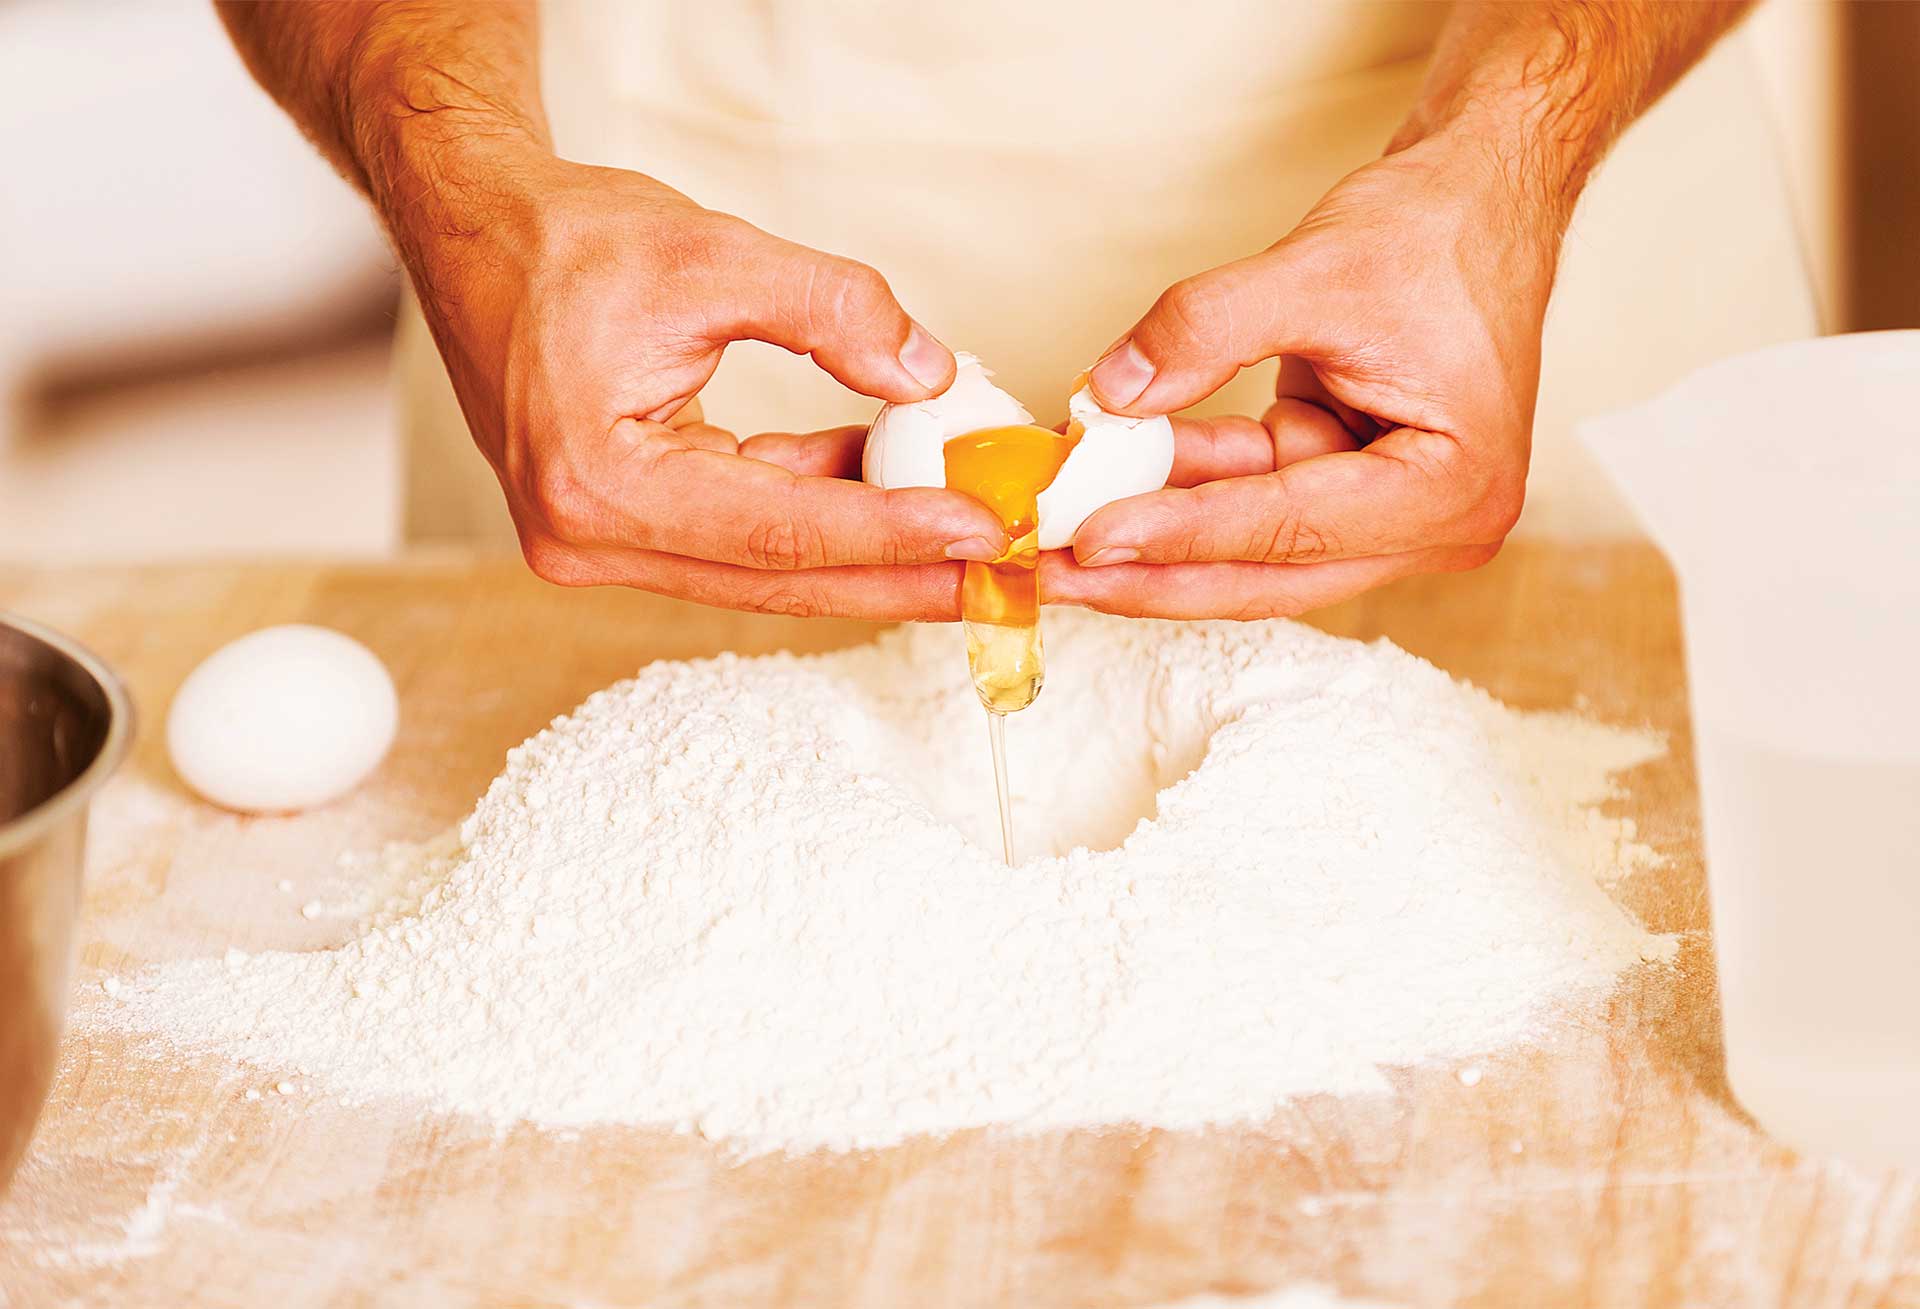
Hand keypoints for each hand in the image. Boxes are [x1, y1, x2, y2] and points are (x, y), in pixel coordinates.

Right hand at [400, 147, 1006, 619]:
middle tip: (998, 573)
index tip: (983, 529)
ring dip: (865, 543)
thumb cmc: (563, 242)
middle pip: (779, 576)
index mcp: (595, 484)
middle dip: (897, 569)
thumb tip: (930, 376)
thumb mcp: (710, 252)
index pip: (778, 531)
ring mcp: (599, 542)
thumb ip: (829, 311)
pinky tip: (887, 476)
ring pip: (766, 565)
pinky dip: (816, 507)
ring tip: (964, 523)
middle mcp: (586, 538)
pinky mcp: (620, 526)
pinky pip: (740, 535)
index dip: (891, 531)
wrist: (475, 233)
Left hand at [1044, 131, 1559, 619]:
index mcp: (1452, 488)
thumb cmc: (1433, 231)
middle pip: (1267, 571)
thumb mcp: (1313, 268)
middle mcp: (1435, 526)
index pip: (1288, 529)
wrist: (1480, 198)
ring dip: (1158, 531)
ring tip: (1057, 530)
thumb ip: (1205, 331)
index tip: (1087, 539)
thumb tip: (1109, 397)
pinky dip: (1185, 488)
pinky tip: (1109, 477)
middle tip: (1051, 570)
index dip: (1180, 534)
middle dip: (1153, 568)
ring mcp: (1395, 519)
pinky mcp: (1353, 496)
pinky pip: (1252, 505)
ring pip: (1252, 549)